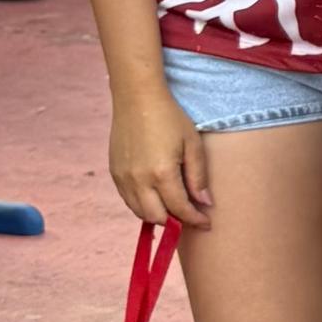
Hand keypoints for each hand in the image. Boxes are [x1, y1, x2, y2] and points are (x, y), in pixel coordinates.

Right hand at [110, 78, 212, 227]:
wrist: (137, 98)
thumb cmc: (170, 118)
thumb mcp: (192, 144)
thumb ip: (198, 177)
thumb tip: (204, 203)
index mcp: (162, 173)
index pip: (179, 209)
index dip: (195, 219)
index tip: (206, 222)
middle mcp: (139, 180)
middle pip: (157, 218)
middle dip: (175, 222)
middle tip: (190, 215)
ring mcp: (123, 178)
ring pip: (139, 212)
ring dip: (157, 216)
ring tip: (174, 207)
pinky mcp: (114, 172)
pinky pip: (128, 200)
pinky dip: (142, 205)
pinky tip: (155, 197)